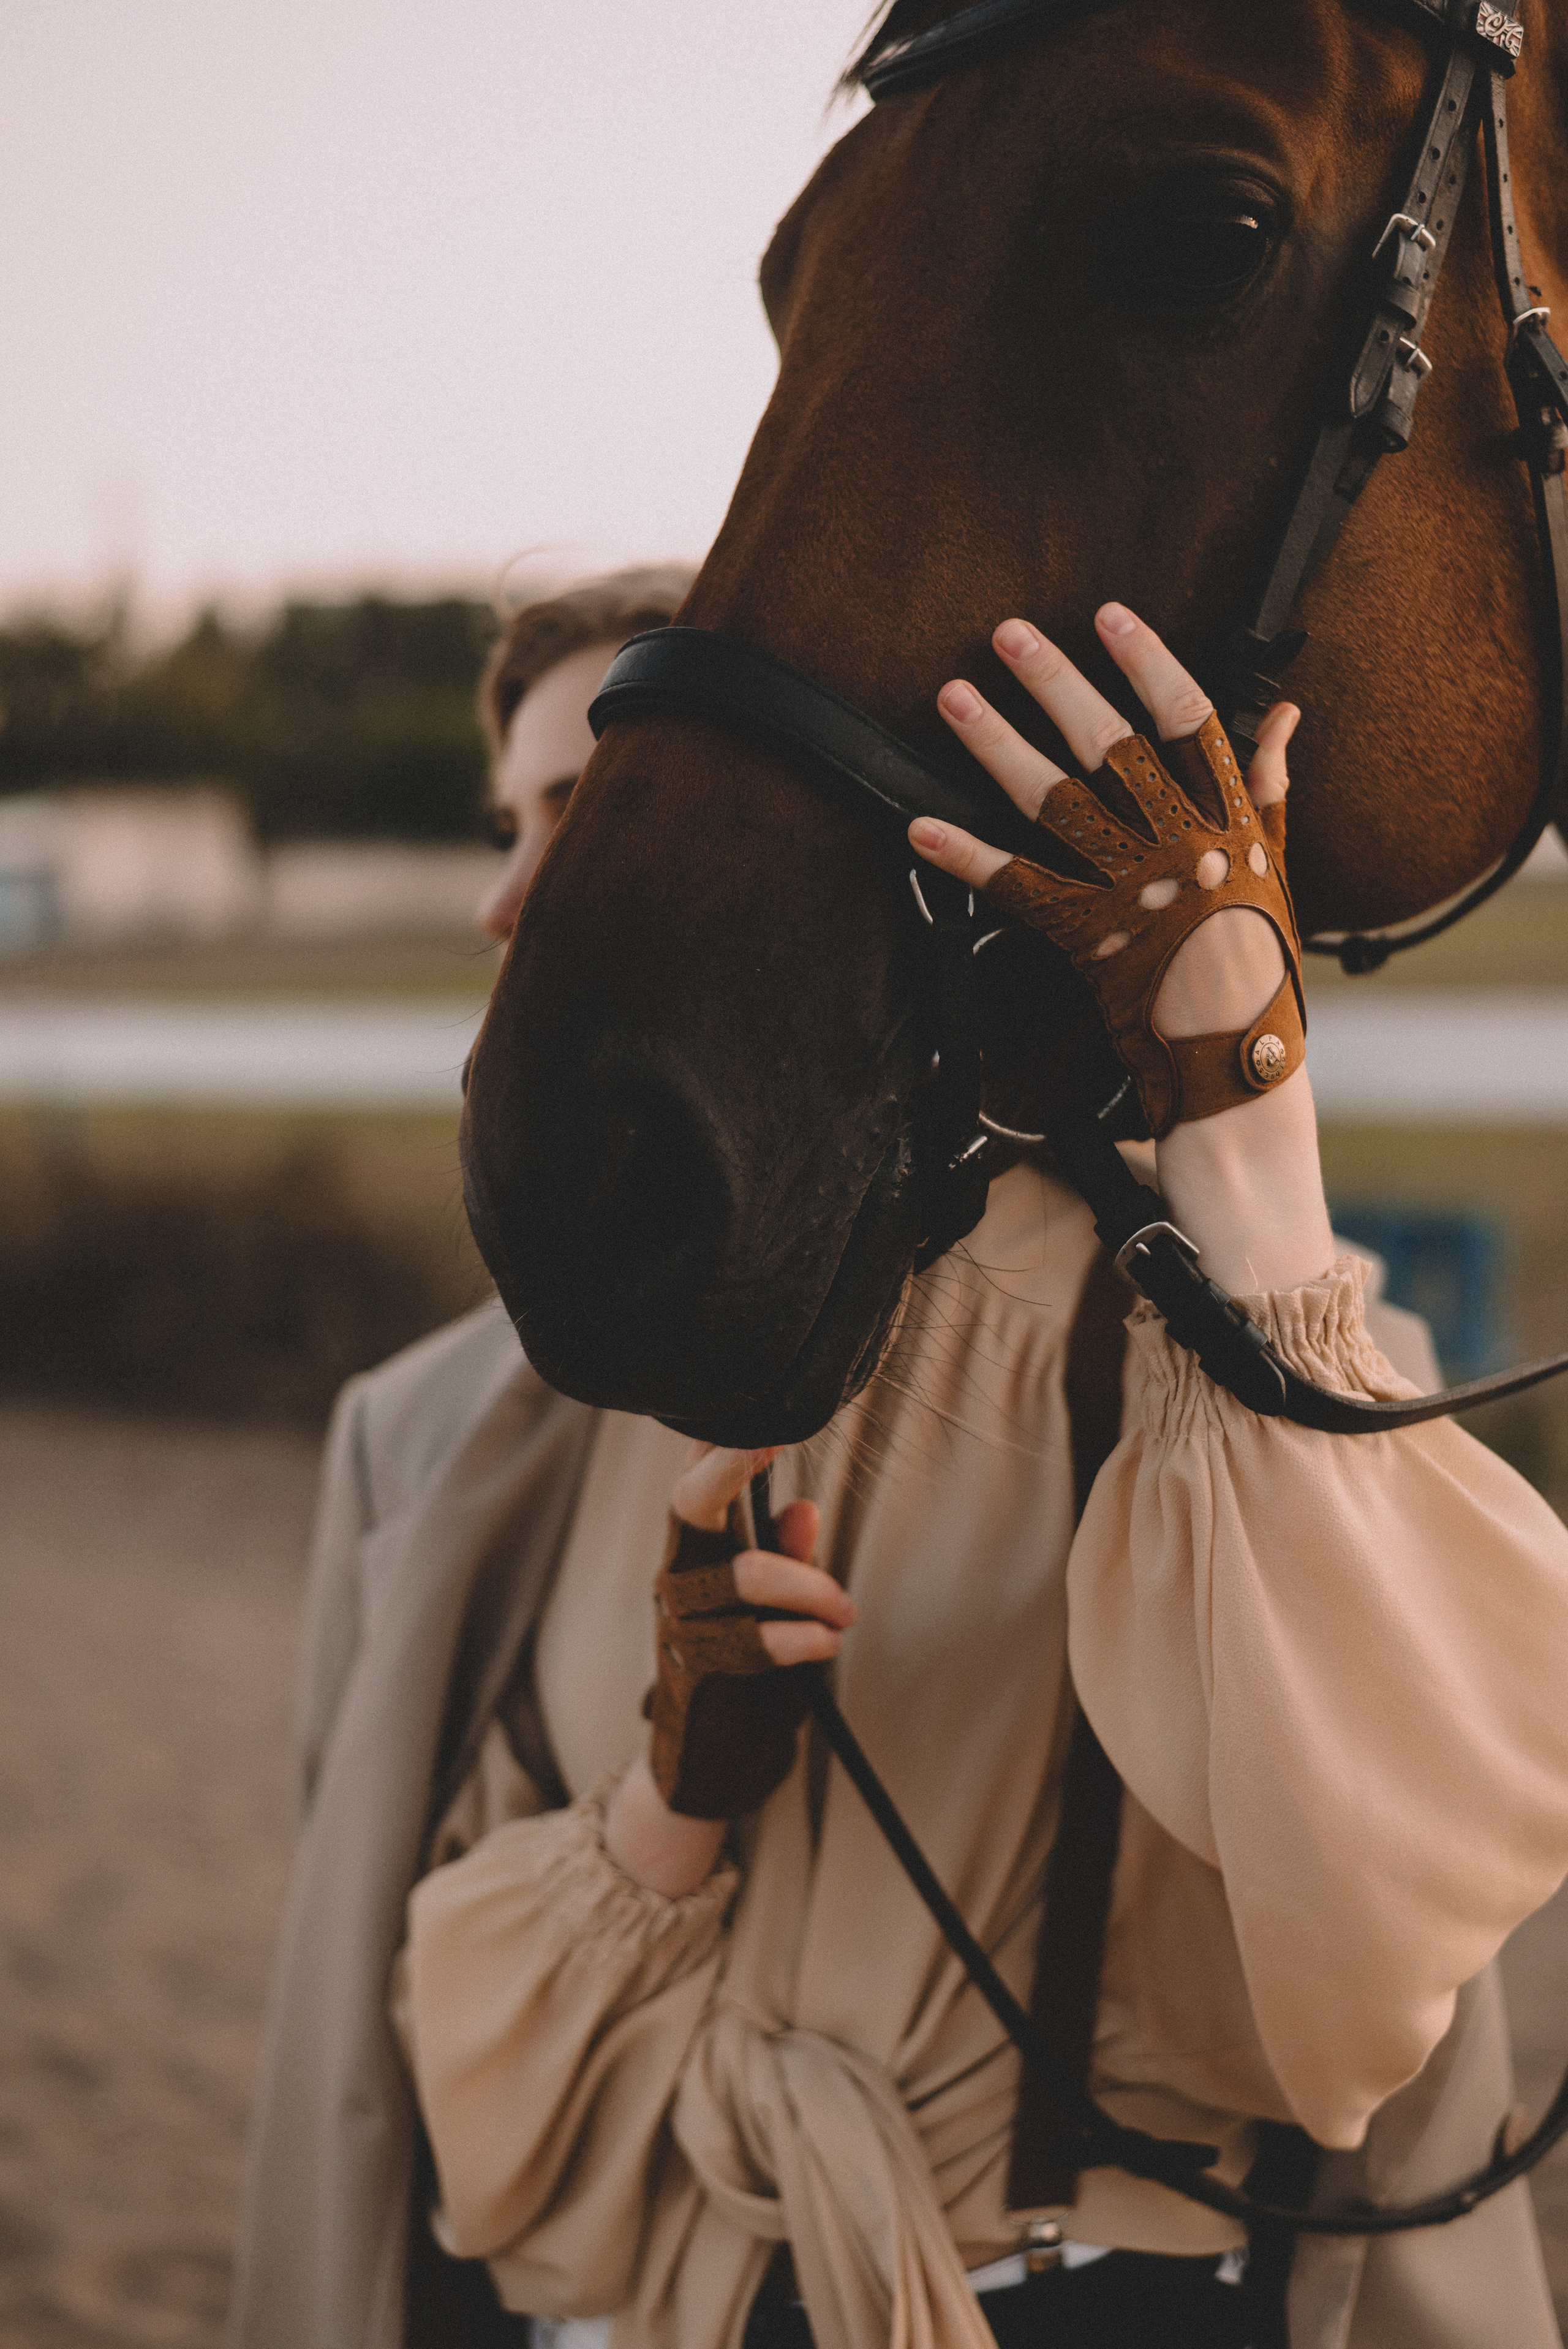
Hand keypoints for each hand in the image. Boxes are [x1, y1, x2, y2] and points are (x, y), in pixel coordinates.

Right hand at [606, 1447, 849, 1895]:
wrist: (710, 1763)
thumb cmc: (744, 1670)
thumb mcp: (771, 1608)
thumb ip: (784, 1557)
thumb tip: (803, 1508)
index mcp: (697, 1550)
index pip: (696, 1479)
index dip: (718, 1441)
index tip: (757, 1408)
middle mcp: (678, 1575)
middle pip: (690, 1504)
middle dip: (727, 1468)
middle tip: (765, 1442)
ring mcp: (681, 1621)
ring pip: (746, 1574)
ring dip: (809, 1587)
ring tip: (844, 1611)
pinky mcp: (695, 1667)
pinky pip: (754, 1640)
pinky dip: (803, 1638)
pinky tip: (827, 1642)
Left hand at [908, 602, 1332, 1295]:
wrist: (1242, 1060)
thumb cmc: (1262, 964)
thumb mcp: (1278, 866)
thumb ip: (1270, 788)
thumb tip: (1285, 716)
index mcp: (1230, 819)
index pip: (1188, 719)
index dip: (1148, 661)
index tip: (1109, 615)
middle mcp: (1181, 843)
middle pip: (1110, 744)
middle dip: (1056, 682)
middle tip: (1007, 632)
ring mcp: (1132, 889)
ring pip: (1055, 801)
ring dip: (996, 745)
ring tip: (952, 697)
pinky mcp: (1089, 937)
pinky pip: (1016, 886)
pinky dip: (964, 856)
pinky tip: (918, 827)